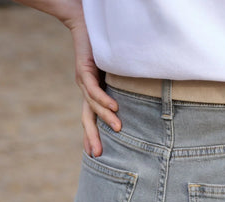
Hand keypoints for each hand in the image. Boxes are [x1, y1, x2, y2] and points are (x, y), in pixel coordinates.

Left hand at [64, 9, 121, 155]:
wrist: (87, 22)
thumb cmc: (104, 47)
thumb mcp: (114, 74)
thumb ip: (121, 90)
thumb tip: (140, 105)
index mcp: (91, 93)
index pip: (90, 118)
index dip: (91, 136)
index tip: (95, 154)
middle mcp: (85, 89)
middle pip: (86, 118)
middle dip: (92, 136)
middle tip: (98, 155)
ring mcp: (83, 80)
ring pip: (92, 105)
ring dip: (106, 118)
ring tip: (119, 128)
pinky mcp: (84, 69)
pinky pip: (94, 89)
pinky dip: (103, 99)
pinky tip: (114, 108)